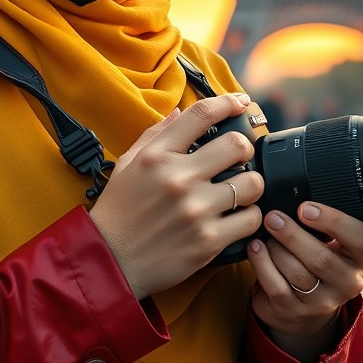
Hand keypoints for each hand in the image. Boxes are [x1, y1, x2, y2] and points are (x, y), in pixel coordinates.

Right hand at [89, 93, 264, 299]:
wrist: (110, 260)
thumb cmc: (118, 211)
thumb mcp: (128, 164)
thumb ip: (155, 135)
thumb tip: (180, 112)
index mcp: (157, 155)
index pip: (202, 115)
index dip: (228, 102)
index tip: (241, 102)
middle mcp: (179, 178)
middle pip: (237, 145)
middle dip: (244, 148)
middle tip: (240, 158)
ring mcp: (196, 210)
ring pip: (252, 184)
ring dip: (251, 185)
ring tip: (240, 190)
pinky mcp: (208, 240)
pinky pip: (250, 219)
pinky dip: (249, 217)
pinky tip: (237, 217)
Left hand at [247, 202, 362, 362]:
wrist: (302, 307)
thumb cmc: (314, 259)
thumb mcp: (328, 242)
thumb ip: (321, 223)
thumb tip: (291, 190)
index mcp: (359, 258)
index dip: (335, 221)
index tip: (306, 207)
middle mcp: (346, 282)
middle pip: (322, 259)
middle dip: (293, 235)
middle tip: (273, 216)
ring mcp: (321, 301)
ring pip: (296, 273)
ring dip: (276, 248)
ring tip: (264, 231)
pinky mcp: (294, 311)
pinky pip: (276, 286)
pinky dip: (262, 263)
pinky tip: (255, 247)